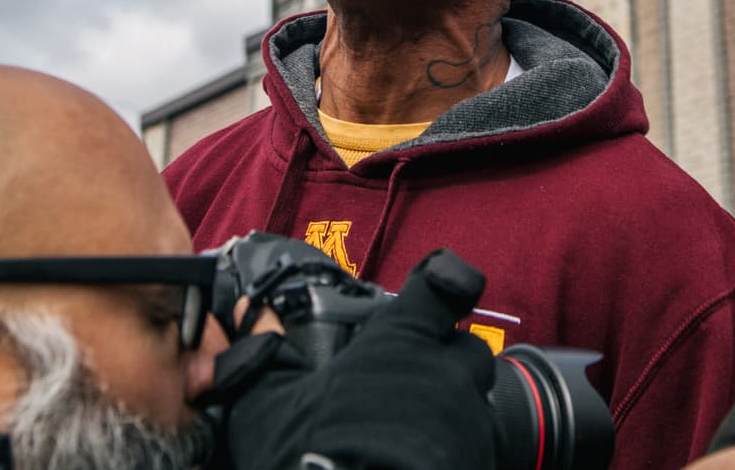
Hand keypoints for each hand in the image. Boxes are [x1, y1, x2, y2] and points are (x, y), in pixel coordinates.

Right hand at [216, 250, 496, 469]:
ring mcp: (473, 424)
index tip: (440, 289)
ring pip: (479, 405)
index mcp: (402, 342)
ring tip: (415, 439)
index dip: (444, 283)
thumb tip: (248, 323)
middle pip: (468, 350)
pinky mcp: (485, 465)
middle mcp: (447, 375)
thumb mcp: (267, 406)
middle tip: (413, 388)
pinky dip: (460, 456)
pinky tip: (424, 467)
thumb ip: (263, 358)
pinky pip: (483, 451)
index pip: (442, 287)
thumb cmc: (313, 459)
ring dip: (456, 414)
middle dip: (449, 364)